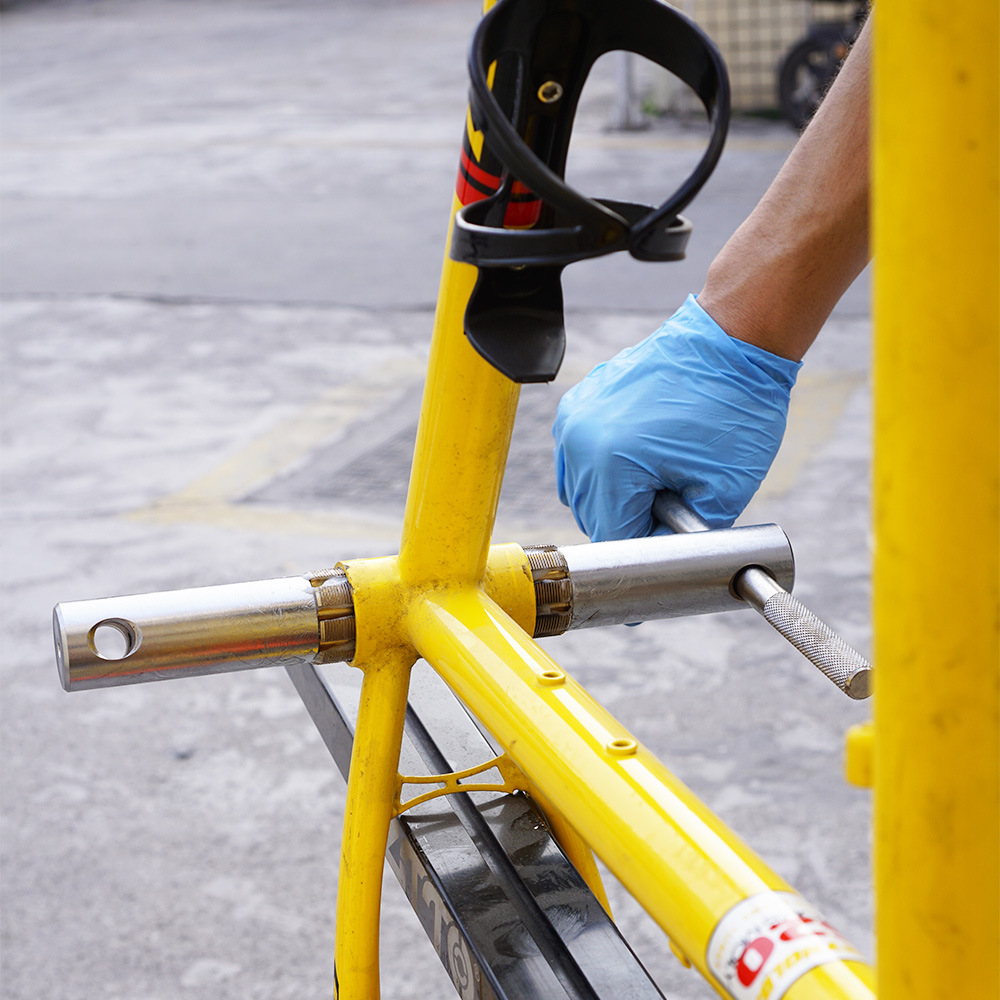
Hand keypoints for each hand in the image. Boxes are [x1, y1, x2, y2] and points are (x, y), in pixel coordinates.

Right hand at [552, 295, 801, 540]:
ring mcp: (574, 417)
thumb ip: (686, 537)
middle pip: (590, 515)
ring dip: (612, 498)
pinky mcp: (579, 402)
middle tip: (670, 513)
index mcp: (610, 462)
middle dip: (627, 523)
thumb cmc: (734, 407)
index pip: (611, 536)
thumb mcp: (723, 490)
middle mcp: (580, 439)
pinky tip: (641, 459)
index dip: (640, 554)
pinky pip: (578, 457)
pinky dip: (604, 469)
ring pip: (579, 489)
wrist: (732, 340)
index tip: (661, 559)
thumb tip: (664, 559)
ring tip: (658, 483)